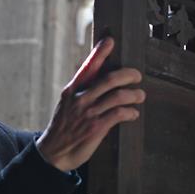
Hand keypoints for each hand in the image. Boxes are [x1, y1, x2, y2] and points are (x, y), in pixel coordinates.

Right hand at [36, 37, 144, 171]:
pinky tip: (133, 113)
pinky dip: (130, 112)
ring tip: (140, 95)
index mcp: (72, 90)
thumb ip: (82, 91)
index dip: (100, 52)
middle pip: (110, 79)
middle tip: (137, 76)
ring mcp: (89, 113)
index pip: (88, 67)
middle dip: (129, 75)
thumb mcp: (67, 104)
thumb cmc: (63, 126)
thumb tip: (101, 79)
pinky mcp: (97, 127)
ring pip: (119, 96)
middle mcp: (81, 98)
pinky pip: (119, 114)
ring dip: (134, 95)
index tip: (110, 41)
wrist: (53, 152)